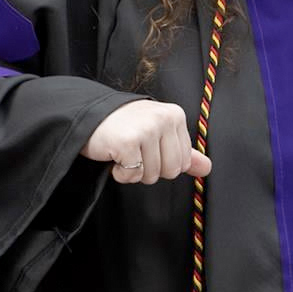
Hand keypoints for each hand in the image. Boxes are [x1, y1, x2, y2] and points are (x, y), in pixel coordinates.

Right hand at [79, 99, 211, 183]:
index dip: (162, 162)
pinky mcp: (128, 142)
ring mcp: (146, 129)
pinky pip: (133, 176)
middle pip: (171, 171)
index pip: (183, 161)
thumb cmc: (122, 126)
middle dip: (150, 169)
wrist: (87, 116)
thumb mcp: (157, 134)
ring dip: (133, 171)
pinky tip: (113, 156)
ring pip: (152, 175)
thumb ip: (183, 152)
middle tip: (134, 151)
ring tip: (122, 152)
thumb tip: (206, 168)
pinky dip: (120, 174)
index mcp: (175, 115)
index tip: (146, 147)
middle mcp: (163, 119)